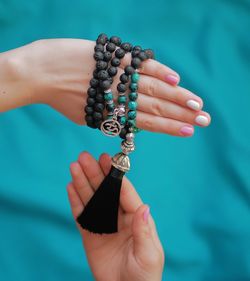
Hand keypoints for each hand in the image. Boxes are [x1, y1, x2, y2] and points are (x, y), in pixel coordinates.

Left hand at [13, 38, 209, 135]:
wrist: (42, 73)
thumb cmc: (62, 97)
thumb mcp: (86, 116)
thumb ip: (109, 118)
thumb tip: (131, 118)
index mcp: (111, 115)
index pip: (146, 123)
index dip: (169, 127)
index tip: (188, 131)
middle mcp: (117, 97)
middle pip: (155, 106)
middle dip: (182, 114)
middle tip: (204, 120)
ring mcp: (116, 76)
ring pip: (152, 88)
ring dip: (177, 95)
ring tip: (198, 103)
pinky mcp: (113, 56)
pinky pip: (139, 63)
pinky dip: (158, 70)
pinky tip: (176, 78)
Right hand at [67, 152, 163, 280]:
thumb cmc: (144, 276)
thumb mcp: (149, 254)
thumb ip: (143, 230)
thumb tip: (144, 206)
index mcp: (135, 218)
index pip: (124, 192)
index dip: (115, 176)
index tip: (107, 160)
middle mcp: (119, 217)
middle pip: (105, 191)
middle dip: (95, 173)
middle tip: (85, 157)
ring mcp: (104, 224)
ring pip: (92, 199)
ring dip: (83, 182)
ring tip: (75, 166)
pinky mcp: (91, 234)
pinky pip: (82, 215)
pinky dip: (75, 201)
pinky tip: (71, 186)